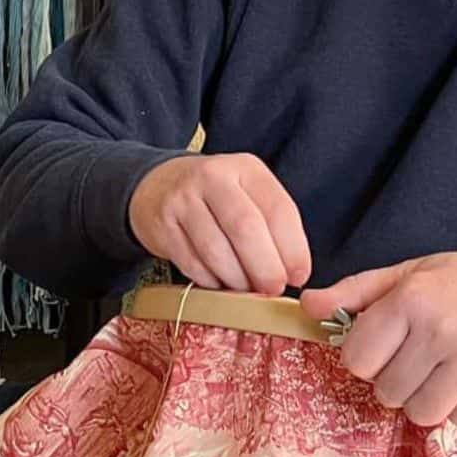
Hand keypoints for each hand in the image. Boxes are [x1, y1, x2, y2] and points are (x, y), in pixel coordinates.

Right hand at [129, 154, 311, 294]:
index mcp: (246, 168)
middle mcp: (213, 177)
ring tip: (246, 289)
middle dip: (265, 267)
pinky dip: (211, 280)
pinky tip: (219, 282)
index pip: (278, 209)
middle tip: (273, 288)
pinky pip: (191, 263)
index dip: (293, 248)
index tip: (298, 275)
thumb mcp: (248, 193)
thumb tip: (293, 272)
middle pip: (245, 227)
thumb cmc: (216, 197)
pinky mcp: (162, 225)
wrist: (158, 185)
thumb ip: (272, 225)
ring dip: (237, 278)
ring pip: (216, 249)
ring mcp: (183, 199)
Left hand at [299, 244, 456, 427]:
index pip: (356, 360)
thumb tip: (306, 307)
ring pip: (422, 414)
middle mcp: (441, 331)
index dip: (366, 357)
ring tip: (445, 370)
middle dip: (397, 379)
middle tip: (421, 356)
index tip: (385, 346)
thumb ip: (356, 292)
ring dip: (427, 398)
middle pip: (387, 392)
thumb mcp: (412, 273)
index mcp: (411, 299)